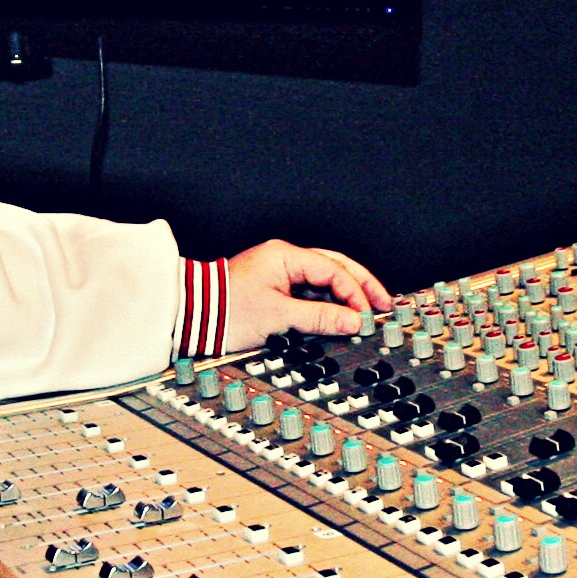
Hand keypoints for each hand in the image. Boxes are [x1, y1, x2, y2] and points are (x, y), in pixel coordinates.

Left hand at [217, 239, 395, 346]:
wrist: (191, 317)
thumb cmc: (224, 311)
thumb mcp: (278, 316)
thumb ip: (319, 318)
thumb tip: (353, 321)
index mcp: (286, 256)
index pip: (334, 269)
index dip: (356, 292)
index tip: (367, 315)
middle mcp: (285, 259)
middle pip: (335, 267)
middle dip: (361, 287)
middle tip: (384, 304)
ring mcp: (280, 273)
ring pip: (324, 280)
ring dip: (345, 296)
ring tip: (365, 313)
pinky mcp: (275, 289)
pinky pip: (310, 293)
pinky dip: (327, 304)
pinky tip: (339, 317)